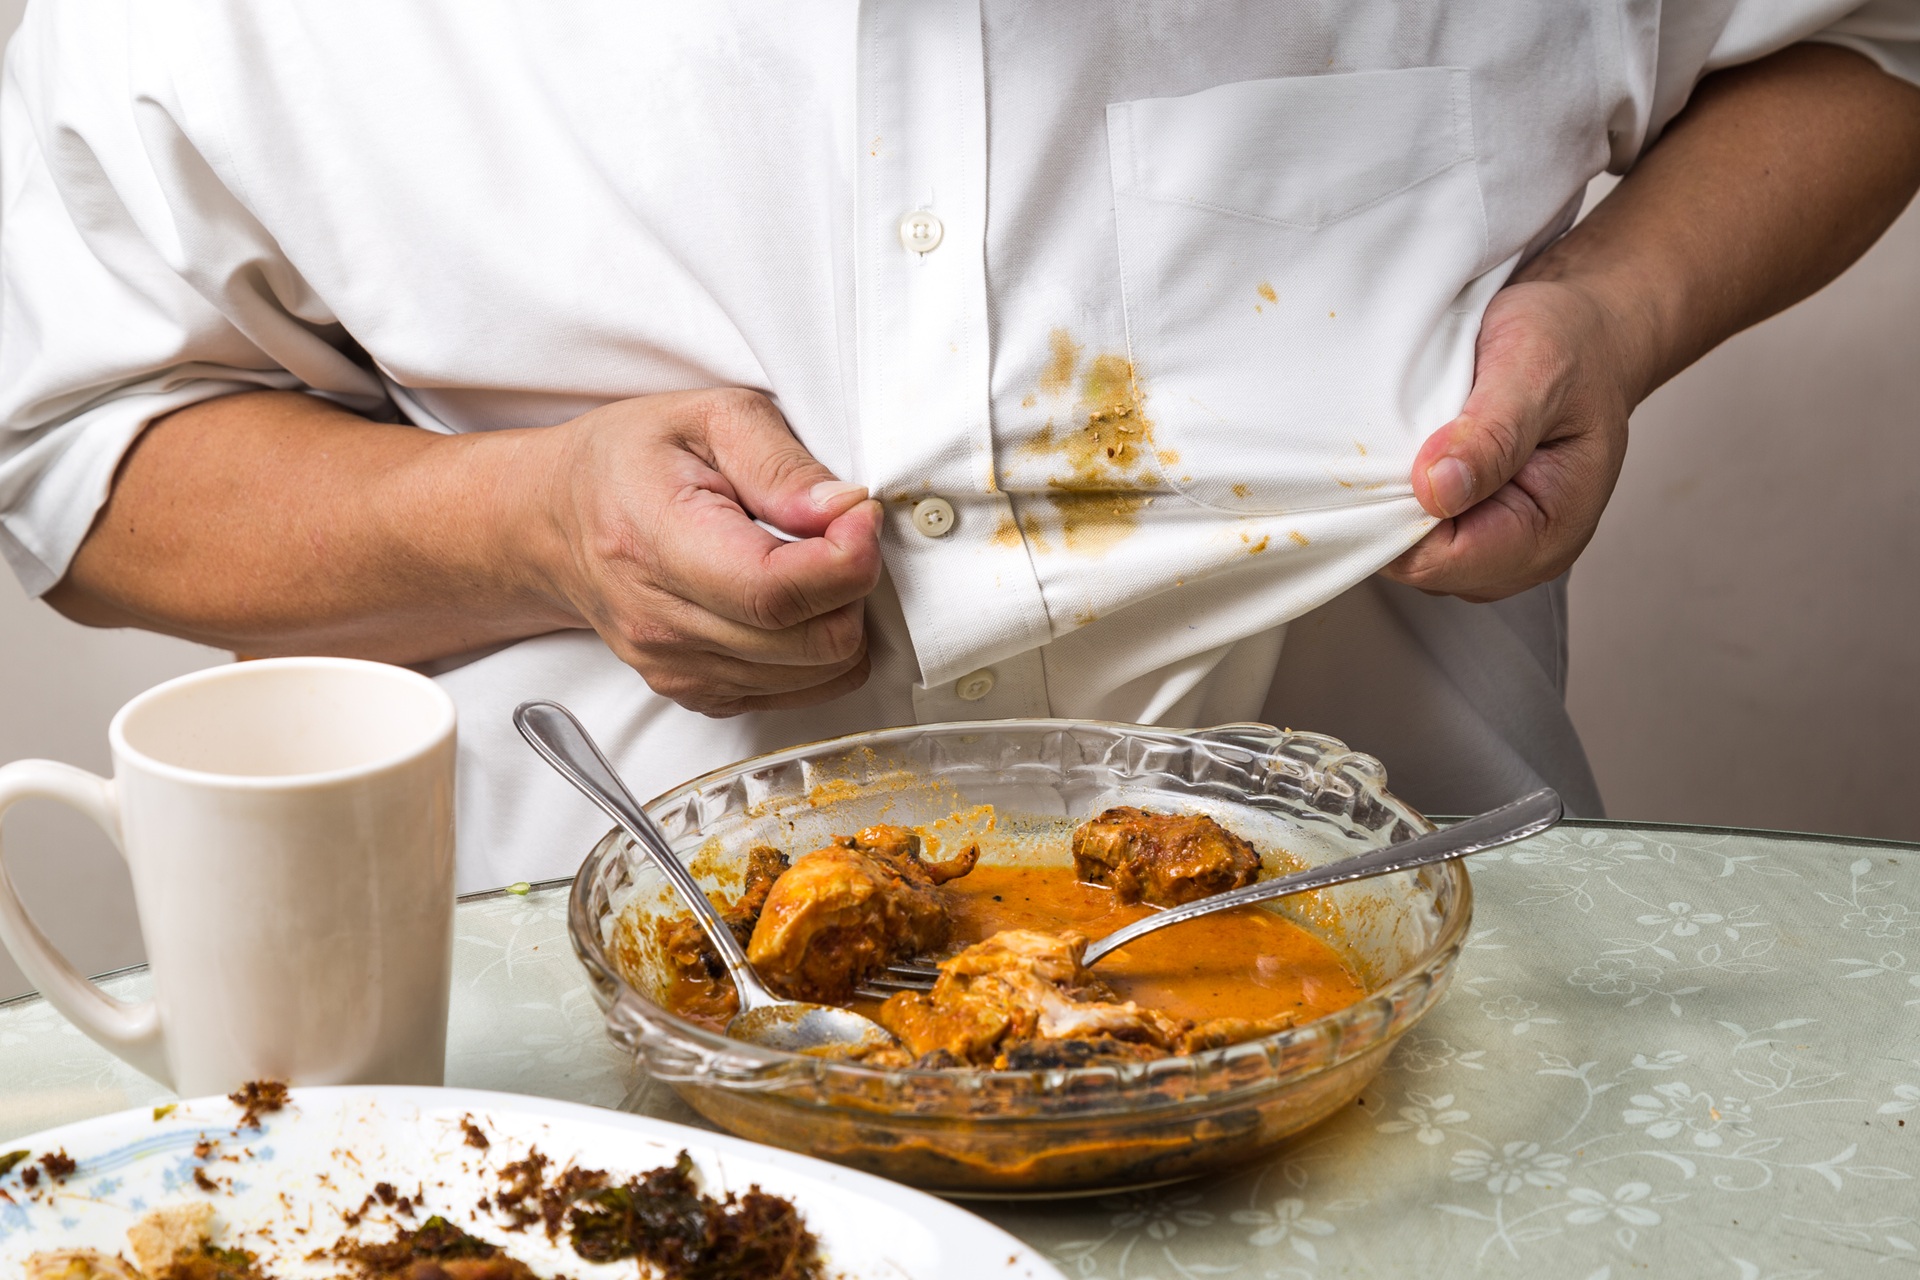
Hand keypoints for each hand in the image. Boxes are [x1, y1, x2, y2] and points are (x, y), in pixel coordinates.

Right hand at [542, 388, 882, 715]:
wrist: (555, 523)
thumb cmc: (627, 464)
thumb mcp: (705, 418)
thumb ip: (780, 463)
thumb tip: (843, 509)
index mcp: (656, 544)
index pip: (776, 592)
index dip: (847, 560)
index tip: (861, 516)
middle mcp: (663, 625)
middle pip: (813, 642)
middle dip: (855, 586)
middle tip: (843, 533)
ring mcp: (680, 670)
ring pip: (820, 673)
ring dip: (841, 616)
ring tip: (814, 562)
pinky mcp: (700, 694)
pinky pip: (802, 692)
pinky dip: (820, 648)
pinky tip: (796, 600)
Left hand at [1382, 278, 1639, 601]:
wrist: (1587, 331)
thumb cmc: (1572, 346)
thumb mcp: (1534, 372)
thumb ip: (1491, 435)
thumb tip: (1439, 489)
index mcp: (1550, 531)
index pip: (1441, 563)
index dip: (1397, 520)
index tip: (1381, 463)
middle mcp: (1522, 552)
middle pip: (1419, 564)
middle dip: (1391, 511)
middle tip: (1391, 442)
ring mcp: (1493, 543)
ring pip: (1409, 550)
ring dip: (1391, 500)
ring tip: (1408, 440)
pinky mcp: (1470, 524)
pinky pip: (1413, 529)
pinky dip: (1398, 492)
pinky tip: (1410, 452)